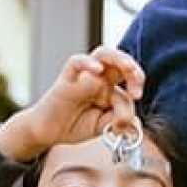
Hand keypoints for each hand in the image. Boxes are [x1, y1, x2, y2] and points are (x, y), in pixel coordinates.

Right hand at [0, 47, 145, 161]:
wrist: (48, 132)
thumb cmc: (76, 124)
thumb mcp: (103, 126)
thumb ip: (119, 120)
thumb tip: (134, 121)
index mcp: (110, 86)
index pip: (129, 75)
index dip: (137, 82)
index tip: (137, 96)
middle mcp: (99, 77)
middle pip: (120, 59)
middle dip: (134, 70)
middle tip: (136, 90)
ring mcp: (83, 76)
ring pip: (103, 53)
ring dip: (119, 59)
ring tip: (129, 69)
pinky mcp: (66, 79)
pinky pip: (75, 62)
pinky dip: (87, 62)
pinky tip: (97, 69)